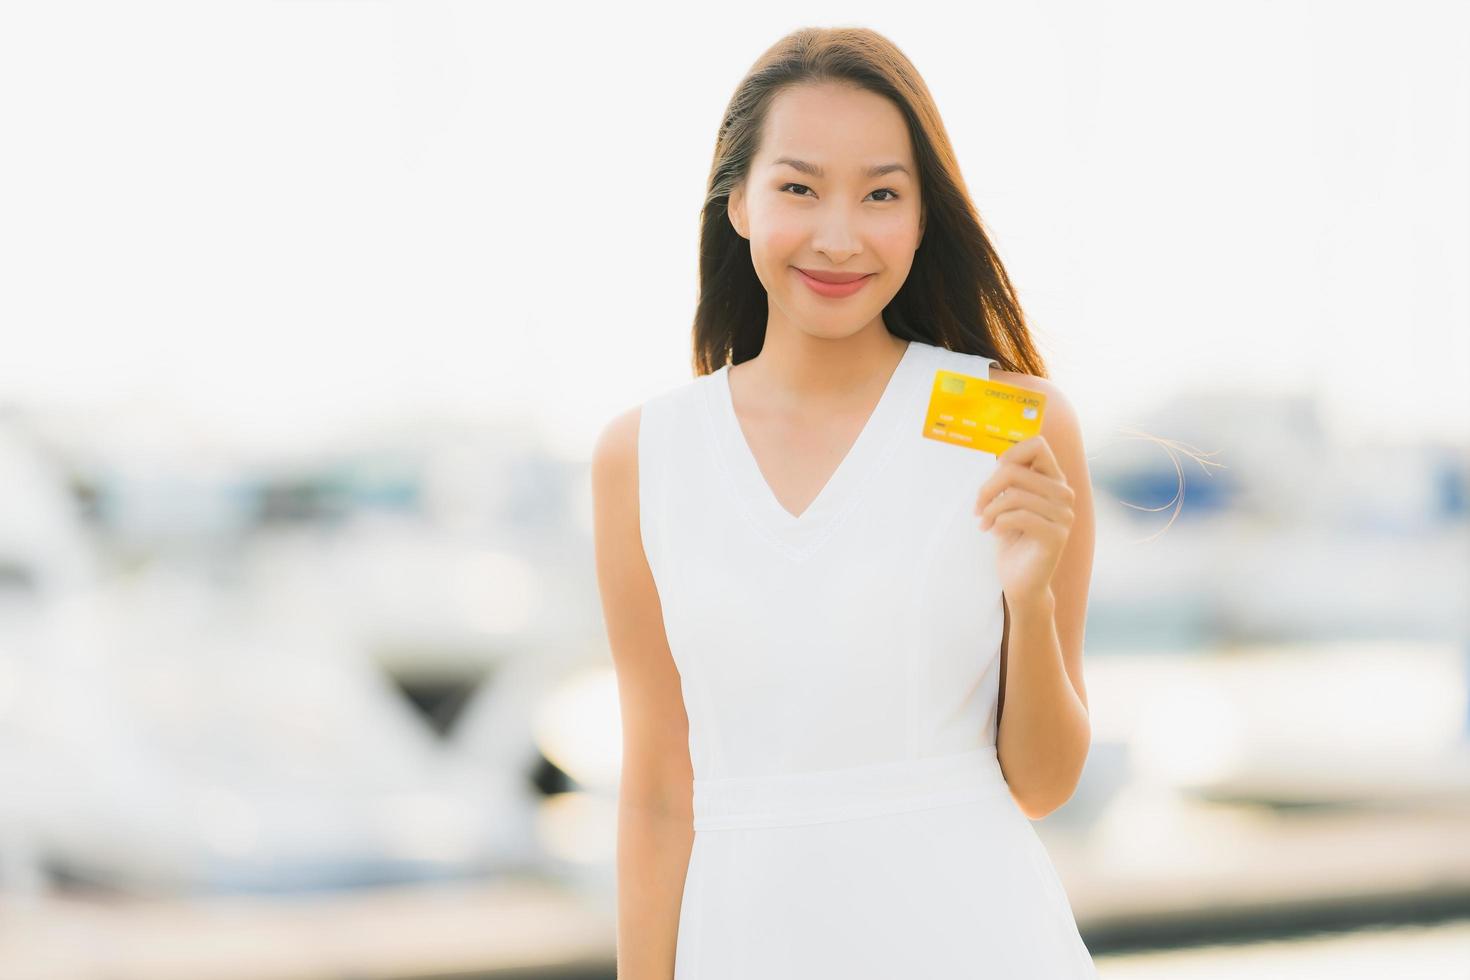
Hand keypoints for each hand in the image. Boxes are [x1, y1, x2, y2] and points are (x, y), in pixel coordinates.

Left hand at [973, 435, 1075, 603]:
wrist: (1021, 581)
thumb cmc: (1012, 539)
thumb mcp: (1007, 503)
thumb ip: (1009, 479)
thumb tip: (996, 455)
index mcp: (1053, 480)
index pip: (1037, 445)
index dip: (1010, 454)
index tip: (993, 474)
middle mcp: (1063, 493)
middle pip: (1016, 470)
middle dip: (988, 487)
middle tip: (977, 507)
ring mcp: (1064, 514)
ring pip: (1014, 494)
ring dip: (990, 509)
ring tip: (984, 522)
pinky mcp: (1057, 535)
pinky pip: (1020, 516)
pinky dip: (999, 522)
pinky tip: (994, 531)